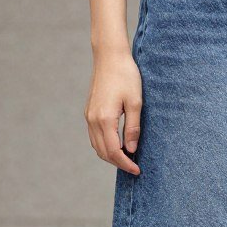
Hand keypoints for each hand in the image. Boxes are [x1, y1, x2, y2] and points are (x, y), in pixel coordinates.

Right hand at [85, 49, 142, 175]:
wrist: (109, 56)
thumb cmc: (126, 76)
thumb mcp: (135, 103)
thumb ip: (133, 128)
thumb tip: (131, 150)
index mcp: (105, 119)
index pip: (113, 151)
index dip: (125, 164)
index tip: (137, 170)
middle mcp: (93, 120)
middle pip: (103, 152)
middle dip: (118, 163)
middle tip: (134, 167)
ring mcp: (89, 116)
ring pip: (97, 145)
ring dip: (110, 155)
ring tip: (127, 158)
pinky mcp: (89, 111)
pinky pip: (94, 136)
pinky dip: (104, 145)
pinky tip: (117, 145)